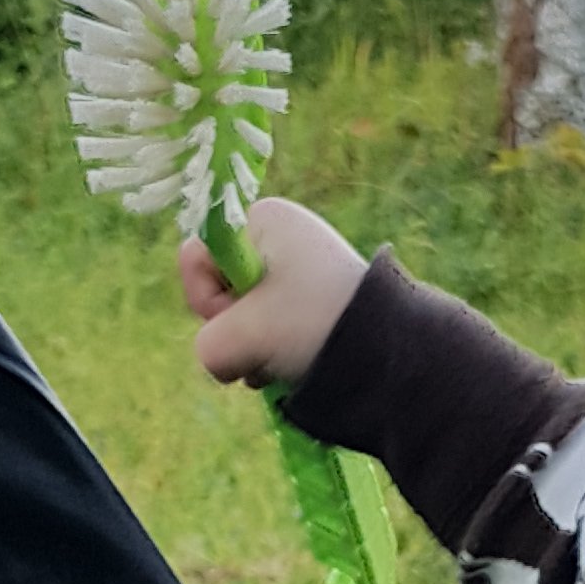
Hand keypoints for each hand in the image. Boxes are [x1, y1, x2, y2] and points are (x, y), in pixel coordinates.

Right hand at [179, 196, 366, 394]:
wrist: (387, 350)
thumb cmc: (311, 324)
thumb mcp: (242, 336)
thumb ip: (207, 345)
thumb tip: (222, 359)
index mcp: (263, 219)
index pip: (197, 256)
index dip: (205, 294)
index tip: (236, 311)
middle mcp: (280, 235)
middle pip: (218, 287)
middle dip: (231, 326)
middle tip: (263, 341)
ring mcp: (298, 269)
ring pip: (242, 314)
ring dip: (251, 346)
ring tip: (279, 359)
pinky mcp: (311, 301)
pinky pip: (268, 326)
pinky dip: (272, 350)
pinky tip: (290, 364)